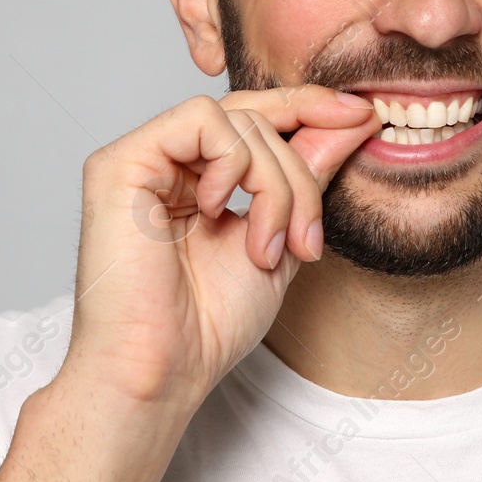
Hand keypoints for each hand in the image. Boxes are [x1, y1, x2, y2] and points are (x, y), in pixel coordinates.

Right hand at [54, 85, 380, 408]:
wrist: (163, 373)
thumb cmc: (209, 325)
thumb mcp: (283, 238)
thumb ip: (309, 176)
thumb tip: (353, 119)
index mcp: (197, 178)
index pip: (256, 119)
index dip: (309, 108)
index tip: (362, 118)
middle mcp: (166, 163)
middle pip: (254, 118)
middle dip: (298, 176)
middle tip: (307, 239)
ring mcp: (141, 159)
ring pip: (235, 119)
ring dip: (273, 184)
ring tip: (265, 248)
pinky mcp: (119, 163)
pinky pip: (199, 120)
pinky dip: (232, 164)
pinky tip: (217, 211)